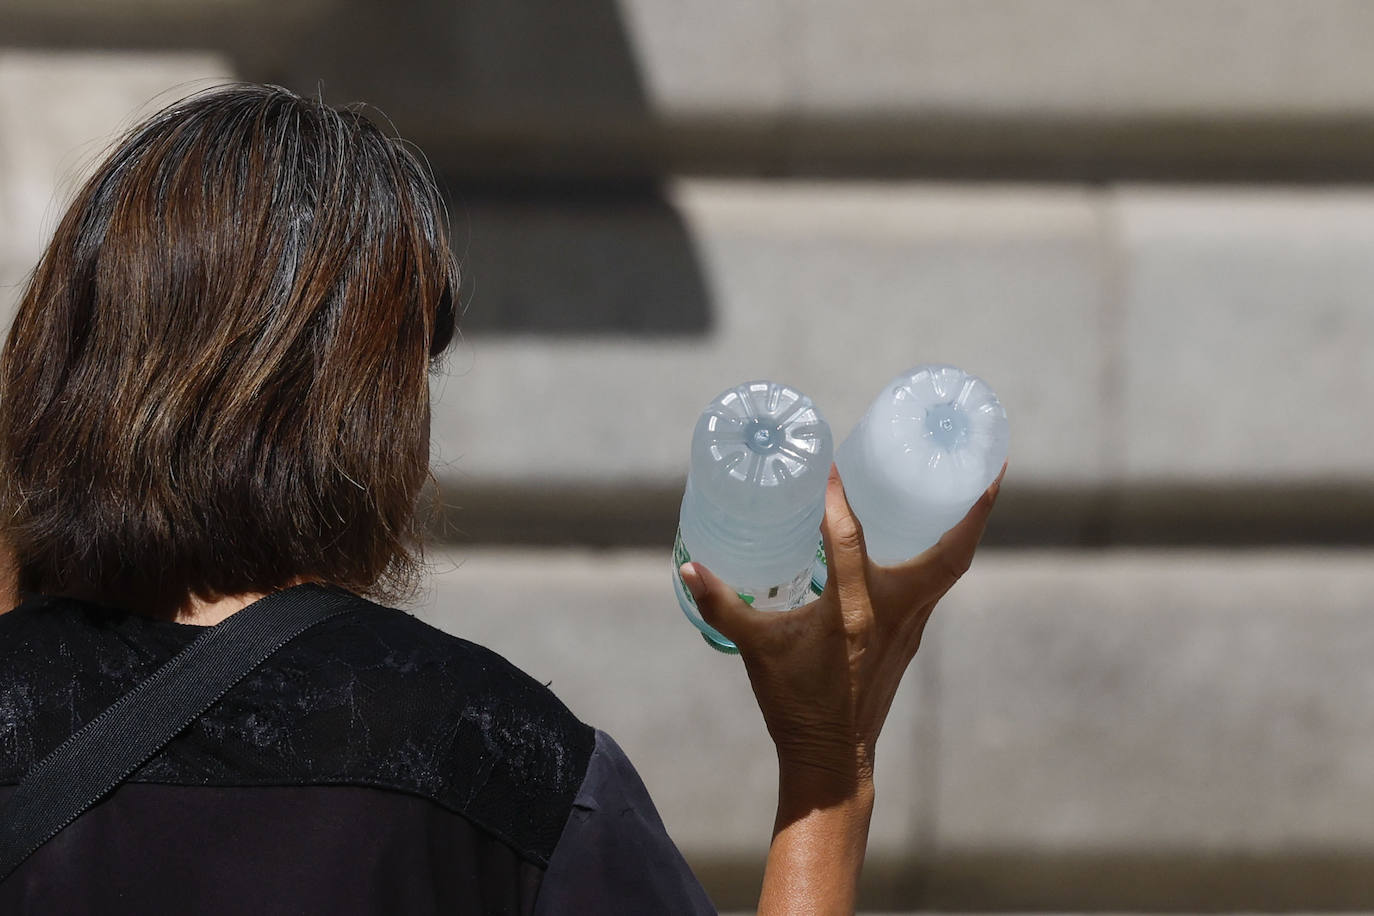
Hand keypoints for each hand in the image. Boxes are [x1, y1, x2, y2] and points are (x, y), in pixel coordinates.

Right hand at [679, 461, 1004, 797]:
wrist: (831, 760)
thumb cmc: (795, 704)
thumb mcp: (755, 650)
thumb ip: (721, 606)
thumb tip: (686, 567)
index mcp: (852, 612)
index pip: (849, 539)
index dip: (837, 498)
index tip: (828, 463)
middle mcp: (894, 613)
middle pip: (950, 553)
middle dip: (974, 508)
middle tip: (986, 461)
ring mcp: (911, 625)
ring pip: (951, 567)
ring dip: (964, 526)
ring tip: (971, 482)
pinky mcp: (912, 635)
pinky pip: (937, 582)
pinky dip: (941, 552)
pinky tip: (928, 533)